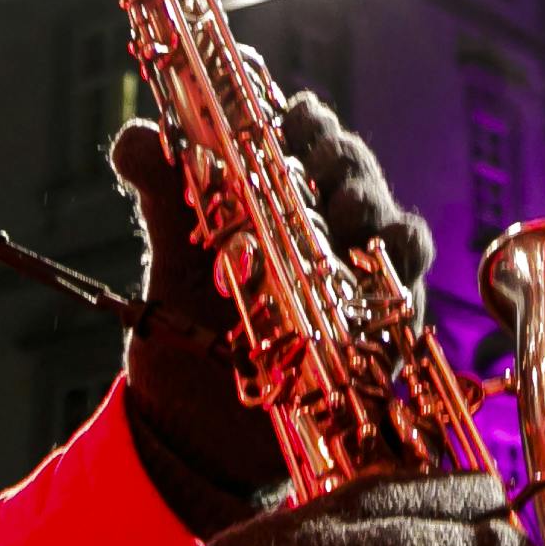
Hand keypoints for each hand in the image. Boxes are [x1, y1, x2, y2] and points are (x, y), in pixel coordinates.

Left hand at [114, 89, 432, 531]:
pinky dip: (402, 259)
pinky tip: (379, 253)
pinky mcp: (379, 328)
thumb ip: (162, 195)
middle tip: (316, 152)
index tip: (291, 112)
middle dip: (341, 154)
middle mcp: (327, 233)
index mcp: (281, 203)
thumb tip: (134, 135)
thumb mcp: (172, 262)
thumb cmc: (188, 337)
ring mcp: (358, 279)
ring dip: (371, 202)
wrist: (194, 432)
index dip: (308, 121)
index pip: (308, 142)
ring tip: (342, 204)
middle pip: (355, 171)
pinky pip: (409, 281)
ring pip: (388, 218)